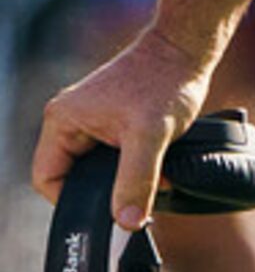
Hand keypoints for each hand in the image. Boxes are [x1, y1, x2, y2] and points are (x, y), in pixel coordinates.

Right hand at [31, 27, 217, 230]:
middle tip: (135, 201)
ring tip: (152, 183)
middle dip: (105, 192)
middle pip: (74, 176)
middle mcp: (70, 120)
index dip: (71, 202)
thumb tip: (126, 222)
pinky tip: (158, 171)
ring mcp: (92, 120)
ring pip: (98, 168)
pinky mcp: (114, 120)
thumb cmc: (166, 81)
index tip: (104, 214)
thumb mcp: (151, 136)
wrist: (190, 49)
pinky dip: (135, 167)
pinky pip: (115, 156)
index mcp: (62, 121)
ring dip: (124, 180)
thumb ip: (136, 180)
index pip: (47, 179)